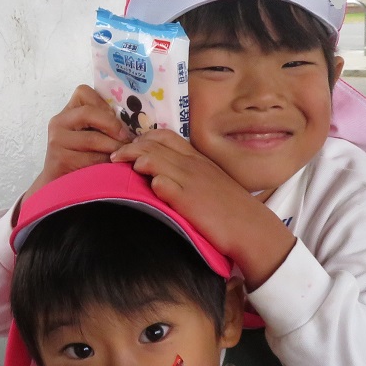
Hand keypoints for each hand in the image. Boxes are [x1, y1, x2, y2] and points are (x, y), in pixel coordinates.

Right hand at [23, 86, 130, 201]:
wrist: (61, 185)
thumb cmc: (83, 158)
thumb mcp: (91, 135)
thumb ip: (104, 123)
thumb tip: (135, 120)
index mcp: (68, 112)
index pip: (83, 92)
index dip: (103, 103)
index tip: (117, 119)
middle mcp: (58, 123)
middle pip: (89, 113)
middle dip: (113, 126)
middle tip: (127, 139)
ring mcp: (57, 141)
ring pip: (93, 138)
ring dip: (114, 147)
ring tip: (124, 155)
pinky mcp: (60, 159)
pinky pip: (91, 159)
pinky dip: (107, 163)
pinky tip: (113, 168)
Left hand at [111, 130, 293, 284]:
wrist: (252, 229)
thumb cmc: (233, 210)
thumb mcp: (213, 183)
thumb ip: (192, 174)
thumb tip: (167, 175)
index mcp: (198, 159)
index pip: (165, 136)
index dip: (143, 138)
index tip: (130, 147)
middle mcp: (193, 165)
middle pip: (153, 144)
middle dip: (129, 147)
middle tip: (113, 156)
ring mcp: (190, 181)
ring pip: (154, 158)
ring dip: (134, 159)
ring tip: (118, 165)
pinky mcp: (188, 200)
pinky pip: (164, 183)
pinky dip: (151, 180)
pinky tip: (144, 184)